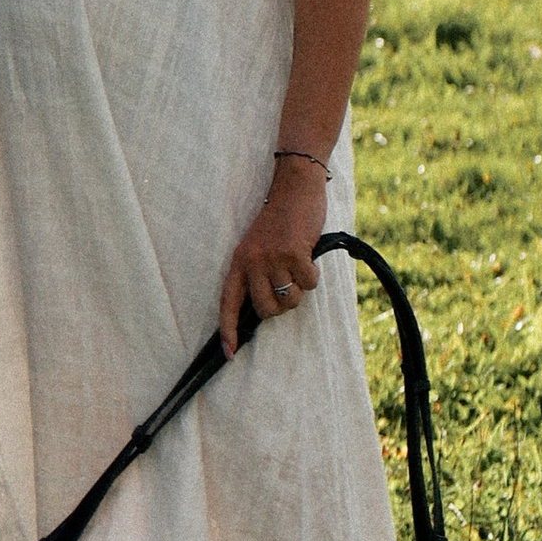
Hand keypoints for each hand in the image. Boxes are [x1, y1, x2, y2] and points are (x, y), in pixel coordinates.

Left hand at [216, 153, 328, 356]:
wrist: (294, 187)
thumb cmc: (279, 219)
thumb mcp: (259, 246)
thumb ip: (258, 273)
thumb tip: (267, 307)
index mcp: (239, 261)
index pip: (228, 301)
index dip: (228, 329)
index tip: (229, 353)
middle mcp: (252, 261)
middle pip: (266, 309)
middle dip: (281, 307)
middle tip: (289, 287)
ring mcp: (272, 258)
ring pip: (289, 299)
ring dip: (299, 290)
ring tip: (298, 266)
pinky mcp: (294, 254)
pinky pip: (309, 284)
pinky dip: (313, 275)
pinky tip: (308, 256)